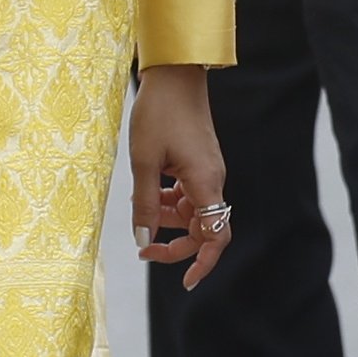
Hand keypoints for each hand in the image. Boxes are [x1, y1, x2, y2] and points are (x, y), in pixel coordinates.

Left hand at [128, 62, 229, 287]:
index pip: (217, 236)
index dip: (203, 263)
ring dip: (168, 218)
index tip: (185, 281)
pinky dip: (169, 199)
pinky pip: (188, 194)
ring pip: (192, 212)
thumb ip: (146, 204)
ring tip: (140, 205)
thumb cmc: (158, 113)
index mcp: (206, 183)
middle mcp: (213, 180)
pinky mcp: (198, 163)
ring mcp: (207, 172)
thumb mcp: (143, 162)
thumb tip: (144, 241)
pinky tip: (149, 190)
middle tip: (144, 249)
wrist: (174, 75)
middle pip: (204, 229)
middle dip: (176, 244)